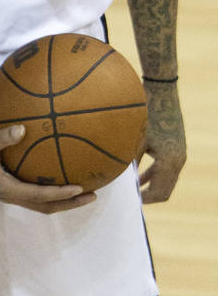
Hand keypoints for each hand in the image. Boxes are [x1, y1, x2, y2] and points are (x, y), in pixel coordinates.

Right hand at [0, 125, 95, 213]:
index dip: (60, 193)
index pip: (38, 195)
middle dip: (69, 203)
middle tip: (92, 195)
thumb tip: (22, 130)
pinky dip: (52, 192)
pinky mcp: (10, 186)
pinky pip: (36, 194)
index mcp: (4, 188)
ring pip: (41, 203)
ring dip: (63, 201)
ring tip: (85, 193)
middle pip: (45, 206)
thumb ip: (3, 137)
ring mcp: (9, 192)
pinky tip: (63, 179)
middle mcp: (9, 194)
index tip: (79, 188)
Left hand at [138, 81, 185, 202]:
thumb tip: (118, 181)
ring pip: (165, 179)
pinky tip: (135, 173)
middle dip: (148, 196)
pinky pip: (164, 168)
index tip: (129, 203)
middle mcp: (178, 160)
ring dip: (149, 185)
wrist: (160, 91)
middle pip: (165, 189)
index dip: (145, 200)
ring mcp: (178, 153)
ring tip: (130, 190)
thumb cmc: (145, 113)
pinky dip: (152, 174)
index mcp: (169, 161)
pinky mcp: (175, 146)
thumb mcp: (134, 140)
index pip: (160, 192)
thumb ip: (128, 162)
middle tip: (129, 200)